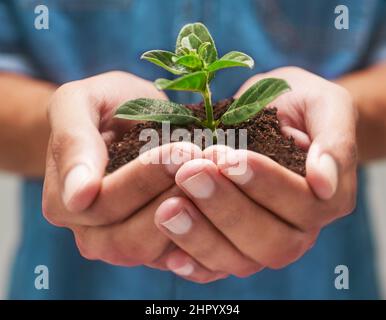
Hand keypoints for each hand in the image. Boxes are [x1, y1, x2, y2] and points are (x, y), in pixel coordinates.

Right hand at [43, 71, 200, 267]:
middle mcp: (93, 234)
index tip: (180, 150)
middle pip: (132, 235)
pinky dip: (205, 231)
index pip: (103, 204)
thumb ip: (73, 143)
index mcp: (65, 204)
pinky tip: (224, 199)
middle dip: (171, 194)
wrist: (125, 118)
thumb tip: (78, 195)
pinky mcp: (156, 248)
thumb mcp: (79, 104)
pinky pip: (181, 255)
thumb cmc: (103, 107)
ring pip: (159, 249)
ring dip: (193, 213)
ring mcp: (126, 244)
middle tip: (205, 160)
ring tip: (217, 175)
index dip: (143, 179)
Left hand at [153, 67, 356, 282]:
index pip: (301, 202)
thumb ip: (334, 141)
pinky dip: (194, 264)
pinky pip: (217, 268)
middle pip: (270, 240)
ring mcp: (264, 244)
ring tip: (168, 206)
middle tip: (190, 173)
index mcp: (325, 199)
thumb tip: (324, 183)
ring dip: (203, 235)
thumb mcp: (324, 105)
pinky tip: (169, 254)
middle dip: (227, 208)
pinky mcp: (234, 248)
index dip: (265, 184)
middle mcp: (298, 230)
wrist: (273, 112)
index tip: (228, 158)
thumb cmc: (298, 105)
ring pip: (241, 259)